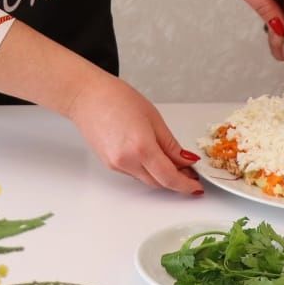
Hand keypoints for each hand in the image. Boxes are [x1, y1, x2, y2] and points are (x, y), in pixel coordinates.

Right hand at [67, 73, 202, 195]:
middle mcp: (127, 161)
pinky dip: (147, 169)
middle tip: (189, 171)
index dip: (186, 185)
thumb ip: (171, 145)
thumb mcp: (154, 118)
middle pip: (158, 182)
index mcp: (142, 148)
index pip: (169, 178)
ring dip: (161, 175)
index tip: (196, 187)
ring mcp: (116, 165)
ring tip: (173, 162)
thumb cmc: (117, 98)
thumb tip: (186, 161)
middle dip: (176, 180)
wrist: (87, 97)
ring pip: (146, 179)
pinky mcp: (110, 164)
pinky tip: (152, 157)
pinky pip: (135, 173)